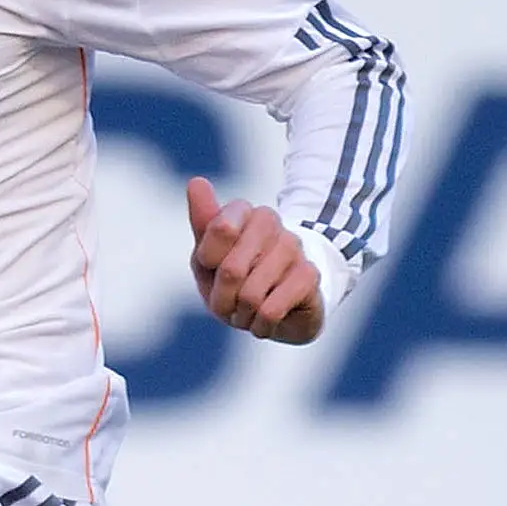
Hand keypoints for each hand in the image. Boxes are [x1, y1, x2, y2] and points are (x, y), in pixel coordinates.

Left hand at [187, 176, 324, 343]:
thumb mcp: (209, 257)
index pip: (221, 228)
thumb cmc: (236, 279)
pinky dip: (260, 323)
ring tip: (248, 311)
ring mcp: (294, 248)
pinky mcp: (310, 276)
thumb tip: (196, 181)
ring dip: (242, 314)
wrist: (275, 309)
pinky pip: (271, 309)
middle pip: (232, 269)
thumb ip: (203, 223)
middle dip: (222, 298)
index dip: (208, 259)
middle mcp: (272, 224)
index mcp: (245, 212)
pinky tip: (265, 320)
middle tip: (227, 302)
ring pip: (251, 293)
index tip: (211, 265)